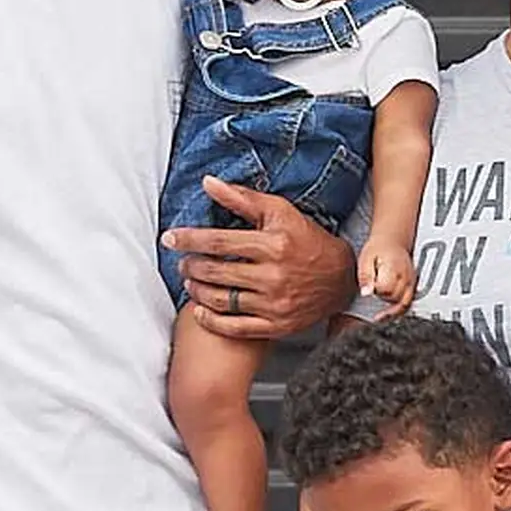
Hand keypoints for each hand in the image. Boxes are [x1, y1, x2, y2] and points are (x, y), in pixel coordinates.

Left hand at [164, 179, 353, 345]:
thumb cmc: (307, 240)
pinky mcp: (276, 326)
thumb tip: (208, 183)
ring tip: (190, 281)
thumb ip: (242, 198)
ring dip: (197, 290)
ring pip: (221, 300)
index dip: (189, 239)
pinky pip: (235, 327)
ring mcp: (274, 304)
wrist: (341, 278)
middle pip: (216, 272)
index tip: (170, 238)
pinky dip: (211, 320)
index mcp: (273, 245)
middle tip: (181, 261)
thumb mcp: (279, 212)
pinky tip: (200, 310)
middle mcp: (273, 276)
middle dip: (191, 266)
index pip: (219, 242)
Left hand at [355, 237, 414, 314]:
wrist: (391, 241)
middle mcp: (406, 276)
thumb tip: (366, 293)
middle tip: (373, 297)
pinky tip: (389, 313)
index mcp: (394, 269)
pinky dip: (399, 310)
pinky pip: (408, 303)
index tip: (369, 289)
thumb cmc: (378, 249)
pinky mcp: (413, 286)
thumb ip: (366, 276)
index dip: (375, 293)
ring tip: (380, 316)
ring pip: (405, 304)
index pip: (385, 290)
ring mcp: (411, 282)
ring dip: (392, 311)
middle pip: (395, 299)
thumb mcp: (366, 259)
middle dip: (383, 301)